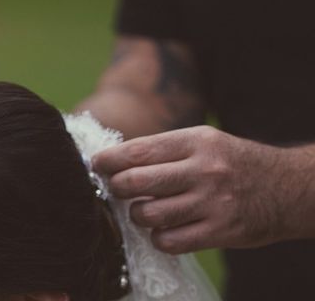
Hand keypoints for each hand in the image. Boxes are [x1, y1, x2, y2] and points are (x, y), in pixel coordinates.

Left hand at [92, 126, 310, 253]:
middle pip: (138, 182)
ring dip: (137, 215)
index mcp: (196, 141)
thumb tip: (117, 161)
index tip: (97, 165)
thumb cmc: (233, 162)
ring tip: (143, 210)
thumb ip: (164, 150)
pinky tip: (163, 229)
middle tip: (116, 188)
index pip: (139, 150)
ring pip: (150, 214)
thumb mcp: (204, 141)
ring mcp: (213, 203)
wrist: (287, 188)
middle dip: (117, 187)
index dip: (110, 160)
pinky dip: (158, 237)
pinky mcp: (221, 231)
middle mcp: (204, 170)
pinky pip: (170, 241)